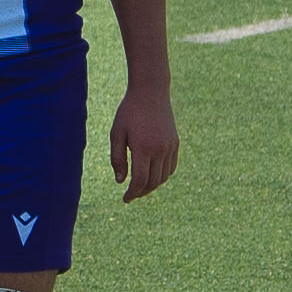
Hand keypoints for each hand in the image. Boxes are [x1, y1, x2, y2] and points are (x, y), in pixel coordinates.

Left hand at [109, 82, 181, 201]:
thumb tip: (120, 181)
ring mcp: (170, 147)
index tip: (125, 199)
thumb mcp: (116, 134)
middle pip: (153, 182)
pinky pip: (171, 167)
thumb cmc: (129, 112)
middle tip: (131, 196)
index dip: (132, 193)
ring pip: (164, 176)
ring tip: (140, 188)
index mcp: (143, 148)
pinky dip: (162, 176)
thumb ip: (117, 158)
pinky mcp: (175, 143)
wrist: (151, 92)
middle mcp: (160, 150)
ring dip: (152, 186)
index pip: (140, 180)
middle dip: (141, 192)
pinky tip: (152, 176)